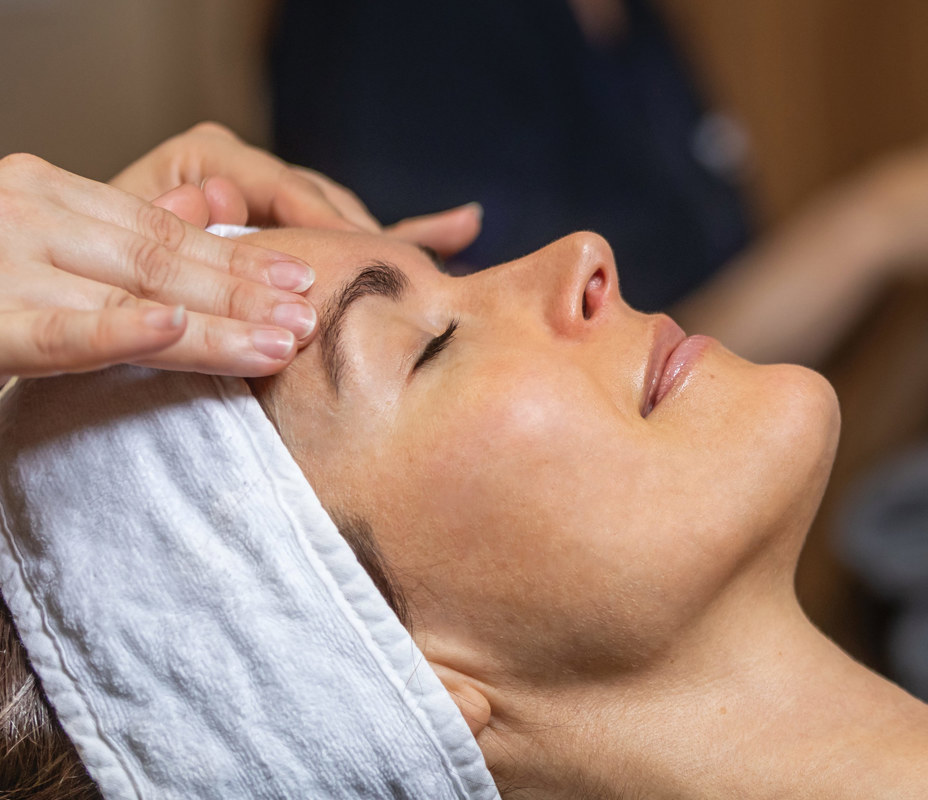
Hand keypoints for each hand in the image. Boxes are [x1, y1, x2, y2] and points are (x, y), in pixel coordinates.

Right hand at [0, 153, 322, 381]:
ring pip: (131, 297)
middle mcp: (27, 216)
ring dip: (215, 326)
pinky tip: (175, 328)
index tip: (303, 278)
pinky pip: (61, 334)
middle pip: (159, 261)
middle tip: (309, 318)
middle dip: (243, 293)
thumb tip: (204, 203)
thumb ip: (118, 230)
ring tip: (281, 342)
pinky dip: (121, 330)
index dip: (239, 256)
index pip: (162, 229)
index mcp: (46, 191)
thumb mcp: (42, 241)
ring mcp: (3, 266)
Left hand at [111, 121, 484, 259]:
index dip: (321, 219)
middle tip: (395, 275)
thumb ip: (159, 225)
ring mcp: (279, 208)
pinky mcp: (301, 239)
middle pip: (321, 201)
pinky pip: (358, 235)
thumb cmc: (97, 283)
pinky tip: (464, 223)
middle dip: (358, 240)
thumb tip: (214, 193)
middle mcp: (249, 174)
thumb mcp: (120, 251)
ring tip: (441, 253)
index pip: (279, 181)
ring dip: (386, 246)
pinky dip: (410, 234)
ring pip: (345, 222)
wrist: (94, 309)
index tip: (357, 251)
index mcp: (203, 160)